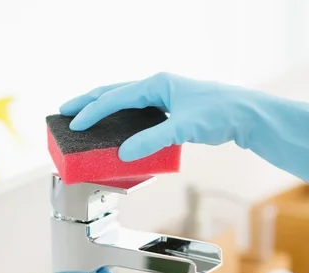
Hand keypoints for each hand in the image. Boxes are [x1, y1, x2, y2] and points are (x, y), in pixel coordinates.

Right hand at [60, 71, 308, 190]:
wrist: (244, 116)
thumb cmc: (218, 114)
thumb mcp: (183, 127)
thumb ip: (153, 140)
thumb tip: (124, 153)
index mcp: (156, 84)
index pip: (116, 96)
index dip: (93, 111)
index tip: (75, 123)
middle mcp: (157, 87)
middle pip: (114, 92)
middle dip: (89, 102)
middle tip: (65, 111)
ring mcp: (162, 98)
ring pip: (124, 102)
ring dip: (102, 109)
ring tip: (83, 118)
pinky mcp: (168, 111)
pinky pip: (136, 113)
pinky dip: (120, 120)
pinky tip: (114, 131)